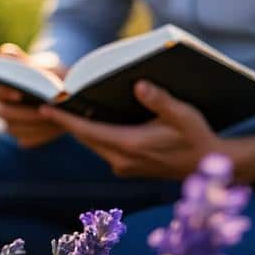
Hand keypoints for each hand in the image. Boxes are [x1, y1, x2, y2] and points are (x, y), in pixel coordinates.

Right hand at [0, 43, 68, 148]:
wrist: (68, 94)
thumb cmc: (52, 74)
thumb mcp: (44, 64)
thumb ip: (25, 62)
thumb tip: (6, 56)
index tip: (18, 93)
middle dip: (21, 111)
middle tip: (43, 110)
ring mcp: (9, 121)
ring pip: (12, 128)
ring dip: (34, 124)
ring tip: (55, 118)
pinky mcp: (22, 135)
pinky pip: (26, 139)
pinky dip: (42, 134)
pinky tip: (56, 126)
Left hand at [38, 79, 222, 178]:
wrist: (210, 164)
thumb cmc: (197, 136)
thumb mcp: (183, 114)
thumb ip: (160, 100)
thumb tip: (139, 85)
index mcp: (131, 145)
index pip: (87, 132)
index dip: (65, 119)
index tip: (44, 107)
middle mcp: (123, 160)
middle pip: (85, 138)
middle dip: (66, 120)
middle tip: (46, 99)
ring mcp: (125, 167)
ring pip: (93, 144)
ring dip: (79, 128)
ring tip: (62, 106)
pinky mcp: (129, 168)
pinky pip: (103, 149)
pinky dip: (93, 135)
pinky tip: (90, 119)